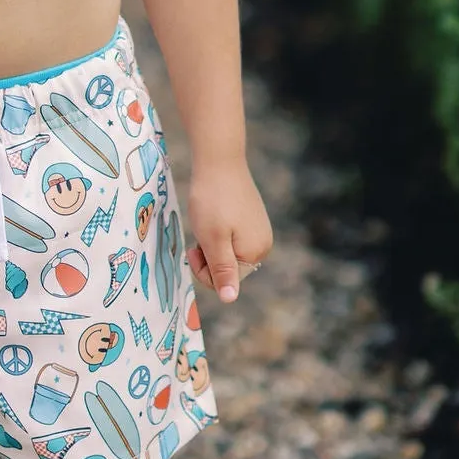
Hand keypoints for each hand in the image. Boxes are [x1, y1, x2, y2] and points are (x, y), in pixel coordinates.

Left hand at [185, 161, 272, 304]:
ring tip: (207, 221)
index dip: (205, 269)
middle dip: (209, 256)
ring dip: (212, 242)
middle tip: (200, 232)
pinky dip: (217, 231)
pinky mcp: (251, 217)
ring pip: (227, 251)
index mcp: (255, 252)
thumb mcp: (213, 240)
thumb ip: (222, 271)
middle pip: (228, 268)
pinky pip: (231, 237)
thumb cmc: (212, 200)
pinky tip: (214, 213)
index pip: (226, 281)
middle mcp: (263, 244)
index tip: (194, 248)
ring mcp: (259, 229)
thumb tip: (230, 300)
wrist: (219, 159)